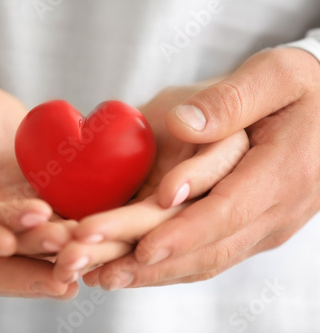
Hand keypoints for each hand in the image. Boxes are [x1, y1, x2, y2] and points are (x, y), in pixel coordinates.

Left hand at [82, 47, 319, 288]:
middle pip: (207, 248)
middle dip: (150, 263)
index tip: (142, 247)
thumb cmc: (304, 91)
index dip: (182, 233)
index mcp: (282, 174)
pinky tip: (131, 269)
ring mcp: (262, 228)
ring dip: (151, 274)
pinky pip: (208, 258)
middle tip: (97, 269)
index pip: (226, 212)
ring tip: (102, 276)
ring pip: (205, 262)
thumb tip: (183, 124)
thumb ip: (231, 100)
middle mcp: (274, 213)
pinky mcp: (250, 231)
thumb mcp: (276, 76)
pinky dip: (167, 268)